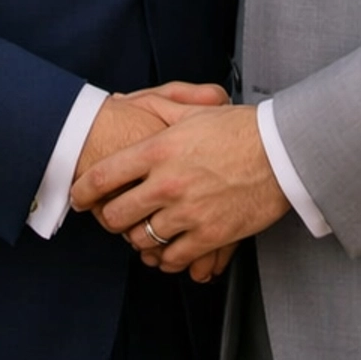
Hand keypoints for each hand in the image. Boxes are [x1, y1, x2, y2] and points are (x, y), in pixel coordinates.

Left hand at [71, 103, 288, 271]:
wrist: (282, 152)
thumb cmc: (240, 128)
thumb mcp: (193, 111)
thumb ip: (157, 109)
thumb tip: (123, 101)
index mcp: (158, 149)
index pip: (103, 176)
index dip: (82, 191)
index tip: (78, 198)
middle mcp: (167, 183)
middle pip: (116, 215)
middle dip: (108, 220)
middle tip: (111, 219)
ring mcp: (187, 212)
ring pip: (141, 240)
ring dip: (138, 239)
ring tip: (142, 233)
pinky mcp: (208, 236)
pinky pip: (172, 258)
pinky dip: (165, 258)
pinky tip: (166, 252)